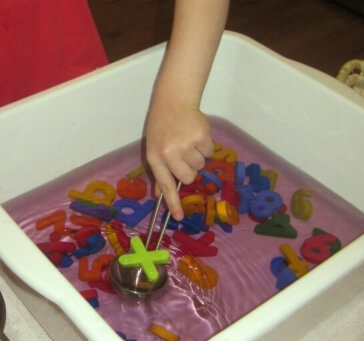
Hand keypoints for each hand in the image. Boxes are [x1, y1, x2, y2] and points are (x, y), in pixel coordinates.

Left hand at [144, 99, 212, 220]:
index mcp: (155, 157)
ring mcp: (186, 145)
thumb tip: (159, 193)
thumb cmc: (162, 127)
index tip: (179, 216)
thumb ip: (159, 172)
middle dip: (189, 169)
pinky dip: (206, 146)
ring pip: (200, 165)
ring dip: (197, 155)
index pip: (165, 184)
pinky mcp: (201, 137)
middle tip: (184, 154)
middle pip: (188, 177)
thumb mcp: (154, 149)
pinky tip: (196, 135)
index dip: (172, 202)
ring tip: (188, 140)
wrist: (173, 101)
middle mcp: (170, 153)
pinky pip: (209, 152)